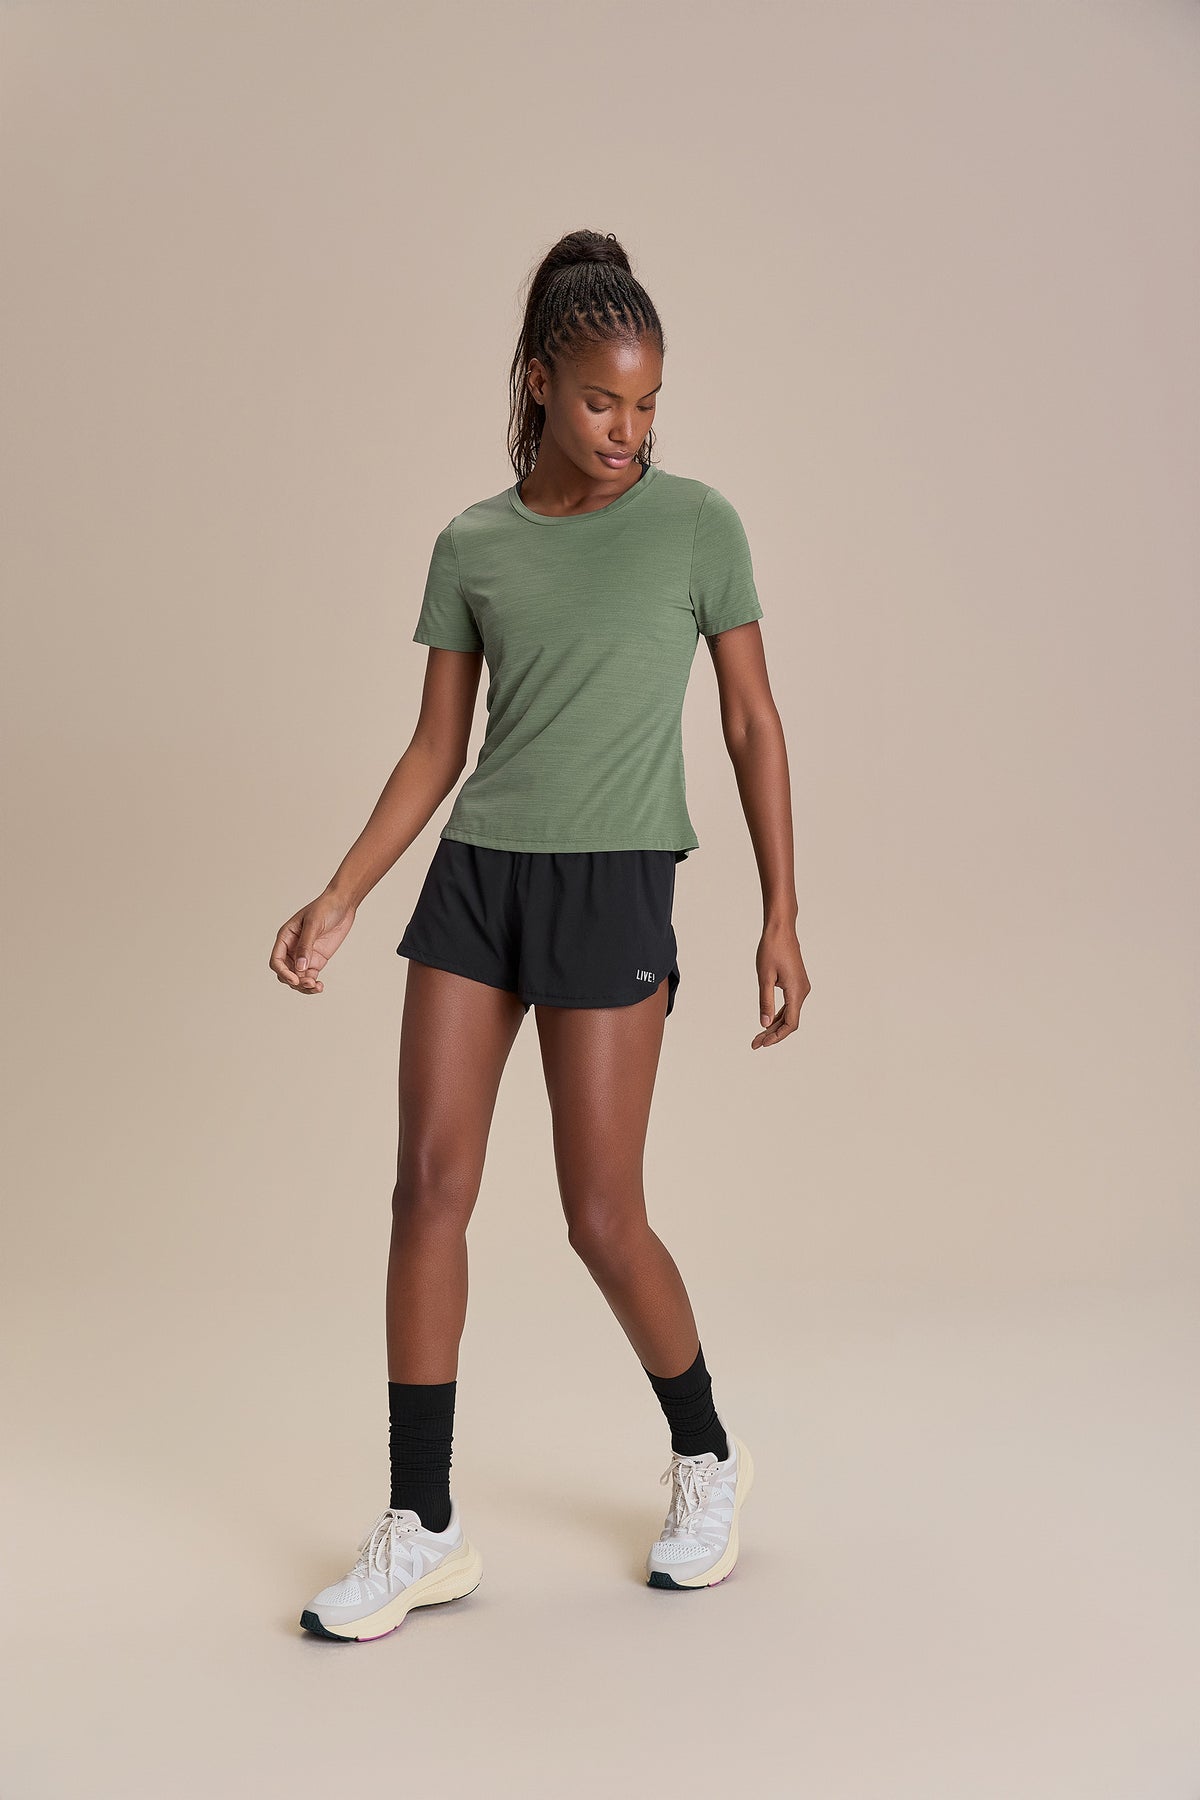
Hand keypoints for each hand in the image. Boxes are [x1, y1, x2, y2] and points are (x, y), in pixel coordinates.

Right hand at [269, 888, 356, 994]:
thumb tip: (300, 968)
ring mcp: (304, 956)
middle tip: (310, 983)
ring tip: (316, 987)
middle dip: (295, 981)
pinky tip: (320, 987)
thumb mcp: (314, 924)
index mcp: (285, 938)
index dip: (283, 972)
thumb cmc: (325, 908)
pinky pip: (310, 977)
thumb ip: (306, 946)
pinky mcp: (316, 960)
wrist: (343, 904)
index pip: (276, 961)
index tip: (295, 979)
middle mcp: (292, 949)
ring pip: (297, 978)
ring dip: (304, 986)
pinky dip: (313, 985)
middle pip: (285, 973)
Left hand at [752, 923, 809, 1047]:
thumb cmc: (771, 949)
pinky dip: (779, 1014)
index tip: (762, 1044)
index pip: (790, 1024)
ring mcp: (801, 987)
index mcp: (796, 991)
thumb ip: (765, 1001)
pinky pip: (790, 1004)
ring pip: (790, 1014)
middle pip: (790, 1021)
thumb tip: (763, 1024)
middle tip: (755, 1043)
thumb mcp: (764, 977)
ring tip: (758, 1036)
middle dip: (773, 1034)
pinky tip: (767, 1020)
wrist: (781, 929)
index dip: (776, 1036)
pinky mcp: (797, 983)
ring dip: (775, 1025)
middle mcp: (802, 991)